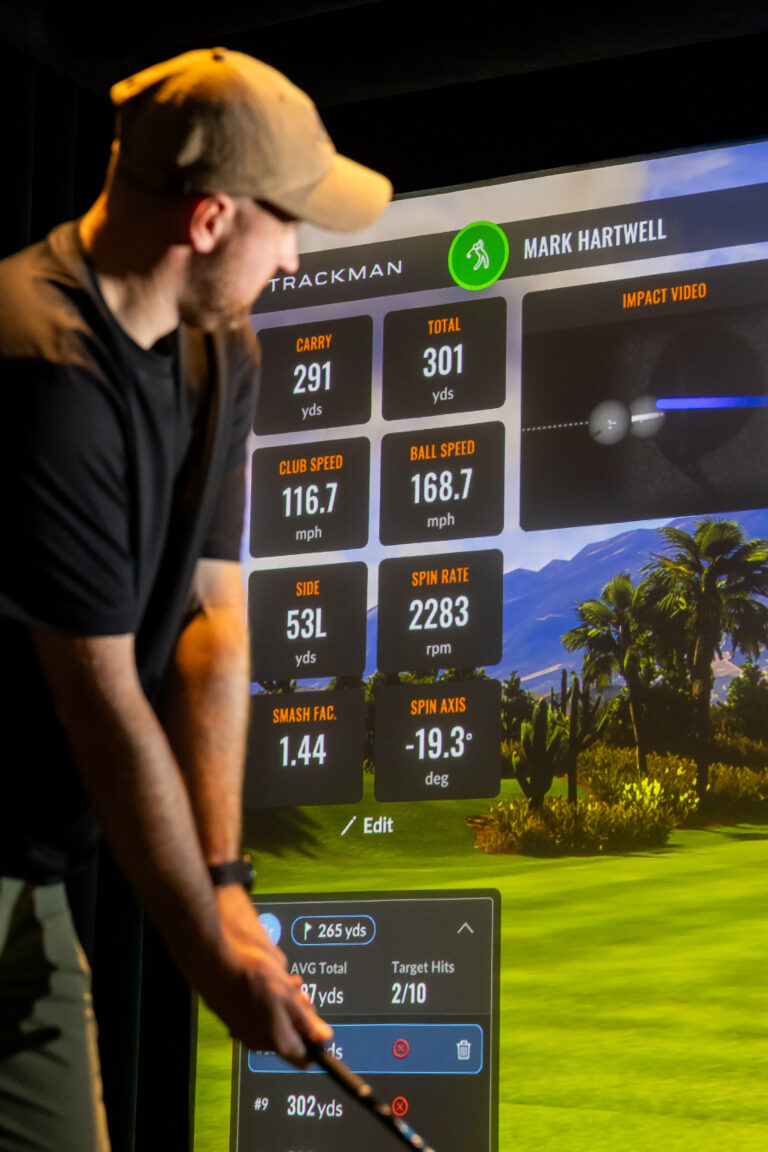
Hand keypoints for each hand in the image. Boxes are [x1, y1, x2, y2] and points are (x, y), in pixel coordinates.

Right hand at [205, 885, 332, 1065]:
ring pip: (275, 1021)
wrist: (215, 962)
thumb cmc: (251, 977)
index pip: (304, 1055)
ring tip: (284, 982)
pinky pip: (259, 1013)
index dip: (315, 1039)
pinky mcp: (235, 1017)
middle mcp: (259, 1041)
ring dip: (284, 1003)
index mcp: (276, 1041)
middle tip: (299, 994)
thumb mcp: (288, 996)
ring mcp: (245, 1030)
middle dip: (299, 1014)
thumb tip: (323, 1037)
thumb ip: (306, 1021)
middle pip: (290, 1036)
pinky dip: (268, 999)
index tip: (318, 1022)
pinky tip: (268, 981)